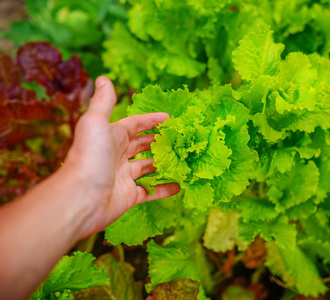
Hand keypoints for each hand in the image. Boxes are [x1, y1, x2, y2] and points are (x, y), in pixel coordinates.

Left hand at [64, 76, 179, 237]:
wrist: (82, 198)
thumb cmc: (89, 157)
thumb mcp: (96, 123)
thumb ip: (103, 102)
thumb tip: (102, 78)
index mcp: (111, 137)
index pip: (134, 125)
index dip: (151, 120)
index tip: (169, 118)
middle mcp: (117, 156)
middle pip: (142, 145)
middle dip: (160, 140)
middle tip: (180, 138)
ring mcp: (124, 177)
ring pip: (148, 167)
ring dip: (164, 163)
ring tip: (183, 159)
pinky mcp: (129, 196)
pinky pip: (150, 191)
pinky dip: (163, 189)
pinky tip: (179, 186)